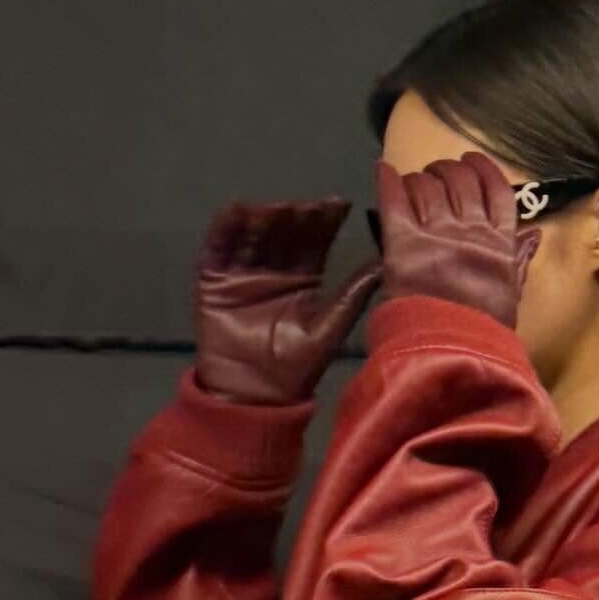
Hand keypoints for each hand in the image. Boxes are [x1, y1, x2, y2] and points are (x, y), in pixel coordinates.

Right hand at [194, 197, 382, 404]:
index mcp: (304, 280)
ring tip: (278, 208)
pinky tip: (238, 212)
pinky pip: (218, 248)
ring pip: (254, 235)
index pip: (315, 242)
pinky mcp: (215, 280)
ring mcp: (243, 272)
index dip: (325, 222)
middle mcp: (274, 271)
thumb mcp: (329, 330)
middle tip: (307, 205)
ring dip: (264, 217)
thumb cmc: (296, 370)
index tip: (338, 203)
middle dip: (295, 216)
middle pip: (285, 233)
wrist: (255, 396)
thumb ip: (352, 297)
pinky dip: (225, 228)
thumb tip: (383, 266)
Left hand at [372, 152, 541, 329]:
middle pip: (459, 179)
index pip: (496, 189)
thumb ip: (519, 260)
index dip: (482, 169)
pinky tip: (385, 171)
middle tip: (436, 176)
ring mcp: (436, 232)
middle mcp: (470, 229)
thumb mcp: (511, 295)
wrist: (454, 354)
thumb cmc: (485, 332)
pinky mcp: (403, 241)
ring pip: (426, 184)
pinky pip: (394, 199)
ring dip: (419, 180)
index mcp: (499, 242)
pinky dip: (388, 180)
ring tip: (414, 185)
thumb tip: (535, 233)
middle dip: (446, 171)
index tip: (470, 163)